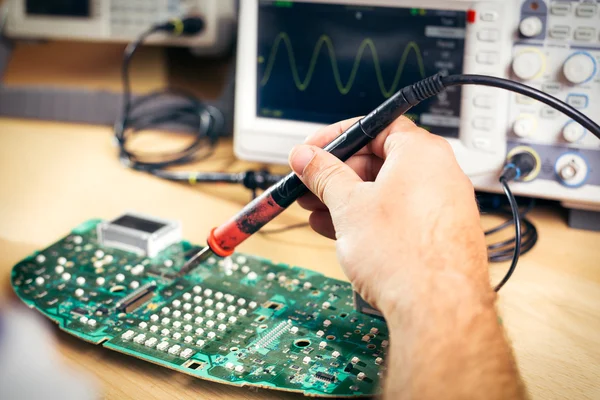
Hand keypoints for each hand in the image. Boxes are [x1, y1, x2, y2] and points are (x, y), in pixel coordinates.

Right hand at [289, 116, 491, 315]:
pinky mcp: (439, 233)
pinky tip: (340, 231)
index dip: (337, 137)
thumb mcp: (349, 205)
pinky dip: (369, 219)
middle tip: (310, 185)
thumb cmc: (405, 256)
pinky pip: (398, 215)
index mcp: (421, 152)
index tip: (313, 151)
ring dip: (347, 200)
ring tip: (317, 212)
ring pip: (386, 191)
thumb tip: (306, 157)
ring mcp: (442, 206)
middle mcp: (439, 174)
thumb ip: (324, 174)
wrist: (438, 310)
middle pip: (379, 160)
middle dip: (338, 174)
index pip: (374, 126)